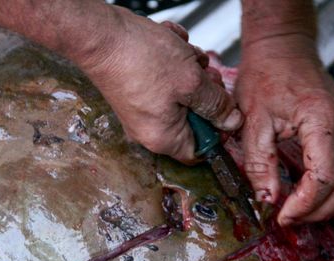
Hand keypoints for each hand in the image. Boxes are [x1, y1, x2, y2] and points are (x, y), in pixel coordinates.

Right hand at [76, 9, 241, 162]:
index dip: (218, 131)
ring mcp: (141, 110)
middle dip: (204, 94)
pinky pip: (165, 84)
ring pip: (181, 97)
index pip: (200, 151)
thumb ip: (216, 105)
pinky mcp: (136, 92)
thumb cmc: (139, 59)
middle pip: (192, 120)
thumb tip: (231, 122)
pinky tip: (168, 48)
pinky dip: (173, 65)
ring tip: (183, 55)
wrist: (102, 36)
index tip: (225, 110)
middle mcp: (148, 129)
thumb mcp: (191, 82)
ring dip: (190, 74)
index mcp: (162, 137)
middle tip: (205, 75)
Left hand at [236, 35, 333, 225]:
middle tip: (290, 219)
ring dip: (329, 203)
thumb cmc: (264, 79)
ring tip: (298, 211)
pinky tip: (310, 194)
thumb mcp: (251, 120)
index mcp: (321, 119)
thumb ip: (259, 162)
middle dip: (320, 210)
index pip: (325, 176)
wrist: (282, 52)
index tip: (282, 216)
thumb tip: (267, 199)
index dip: (304, 204)